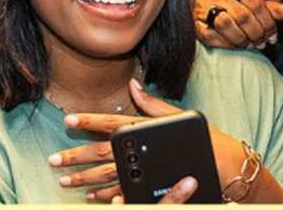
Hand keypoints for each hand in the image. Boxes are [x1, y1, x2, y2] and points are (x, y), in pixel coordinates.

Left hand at [49, 79, 256, 203]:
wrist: (228, 168)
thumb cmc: (205, 140)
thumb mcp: (179, 116)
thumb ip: (152, 104)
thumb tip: (133, 85)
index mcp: (146, 128)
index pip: (112, 122)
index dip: (89, 120)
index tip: (68, 120)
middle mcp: (142, 149)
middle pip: (103, 152)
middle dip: (76, 156)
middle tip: (54, 160)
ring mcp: (144, 171)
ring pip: (108, 175)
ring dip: (84, 179)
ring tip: (64, 181)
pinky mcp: (150, 188)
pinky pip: (123, 193)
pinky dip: (105, 196)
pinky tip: (91, 197)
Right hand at [193, 0, 282, 49]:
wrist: (199, 12)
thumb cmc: (229, 8)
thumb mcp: (249, 3)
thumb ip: (268, 7)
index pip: (254, 1)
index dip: (268, 21)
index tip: (273, 35)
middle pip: (242, 15)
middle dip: (256, 33)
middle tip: (262, 43)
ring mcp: (201, 7)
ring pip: (226, 24)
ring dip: (241, 39)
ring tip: (248, 44)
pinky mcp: (196, 24)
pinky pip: (212, 36)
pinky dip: (226, 43)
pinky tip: (234, 44)